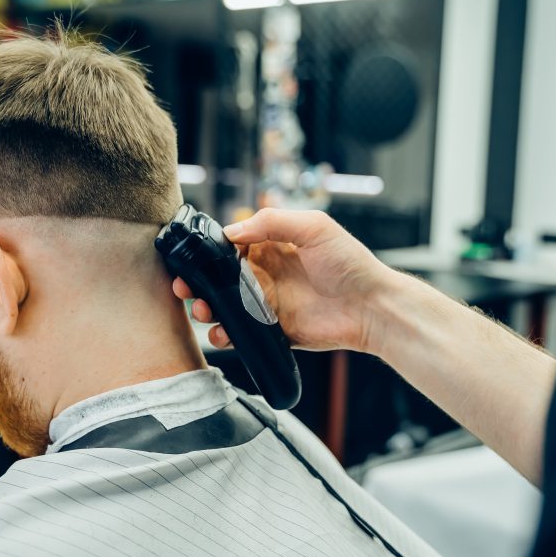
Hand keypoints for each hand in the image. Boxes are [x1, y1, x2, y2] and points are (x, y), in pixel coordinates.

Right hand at [173, 208, 394, 352]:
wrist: (371, 307)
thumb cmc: (349, 263)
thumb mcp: (313, 227)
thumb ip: (271, 222)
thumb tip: (231, 232)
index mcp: (273, 246)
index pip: (231, 246)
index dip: (208, 252)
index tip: (192, 258)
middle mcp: (267, 274)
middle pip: (219, 278)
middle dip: (198, 282)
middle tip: (184, 288)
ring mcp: (268, 303)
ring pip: (225, 306)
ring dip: (207, 308)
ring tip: (202, 310)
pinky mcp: (274, 330)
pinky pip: (242, 333)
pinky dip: (226, 334)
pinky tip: (221, 333)